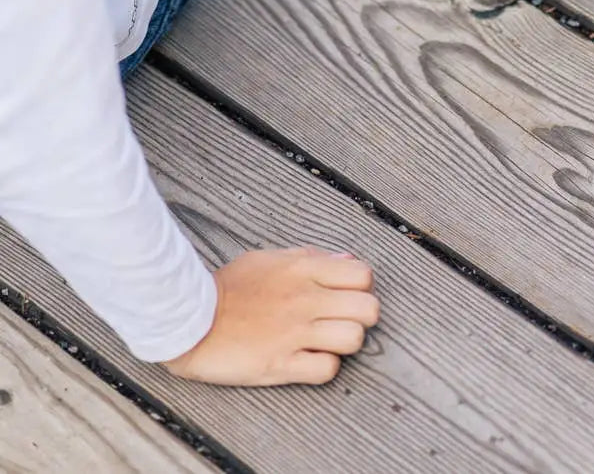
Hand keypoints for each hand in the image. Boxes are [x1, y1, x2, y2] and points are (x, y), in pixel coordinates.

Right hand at [164, 247, 378, 386]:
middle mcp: (306, 299)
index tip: (347, 295)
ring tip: (328, 342)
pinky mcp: (281, 365)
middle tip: (344, 321)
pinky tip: (310, 360)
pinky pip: (327, 370)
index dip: (362, 287)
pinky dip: (324, 368)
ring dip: (346, 343)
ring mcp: (295, 333)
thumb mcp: (271, 258)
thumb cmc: (229, 287)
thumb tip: (348, 258)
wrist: (190, 319)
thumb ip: (312, 257)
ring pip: (354, 339)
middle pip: (369, 309)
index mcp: (304, 269)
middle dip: (363, 317)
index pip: (363, 275)